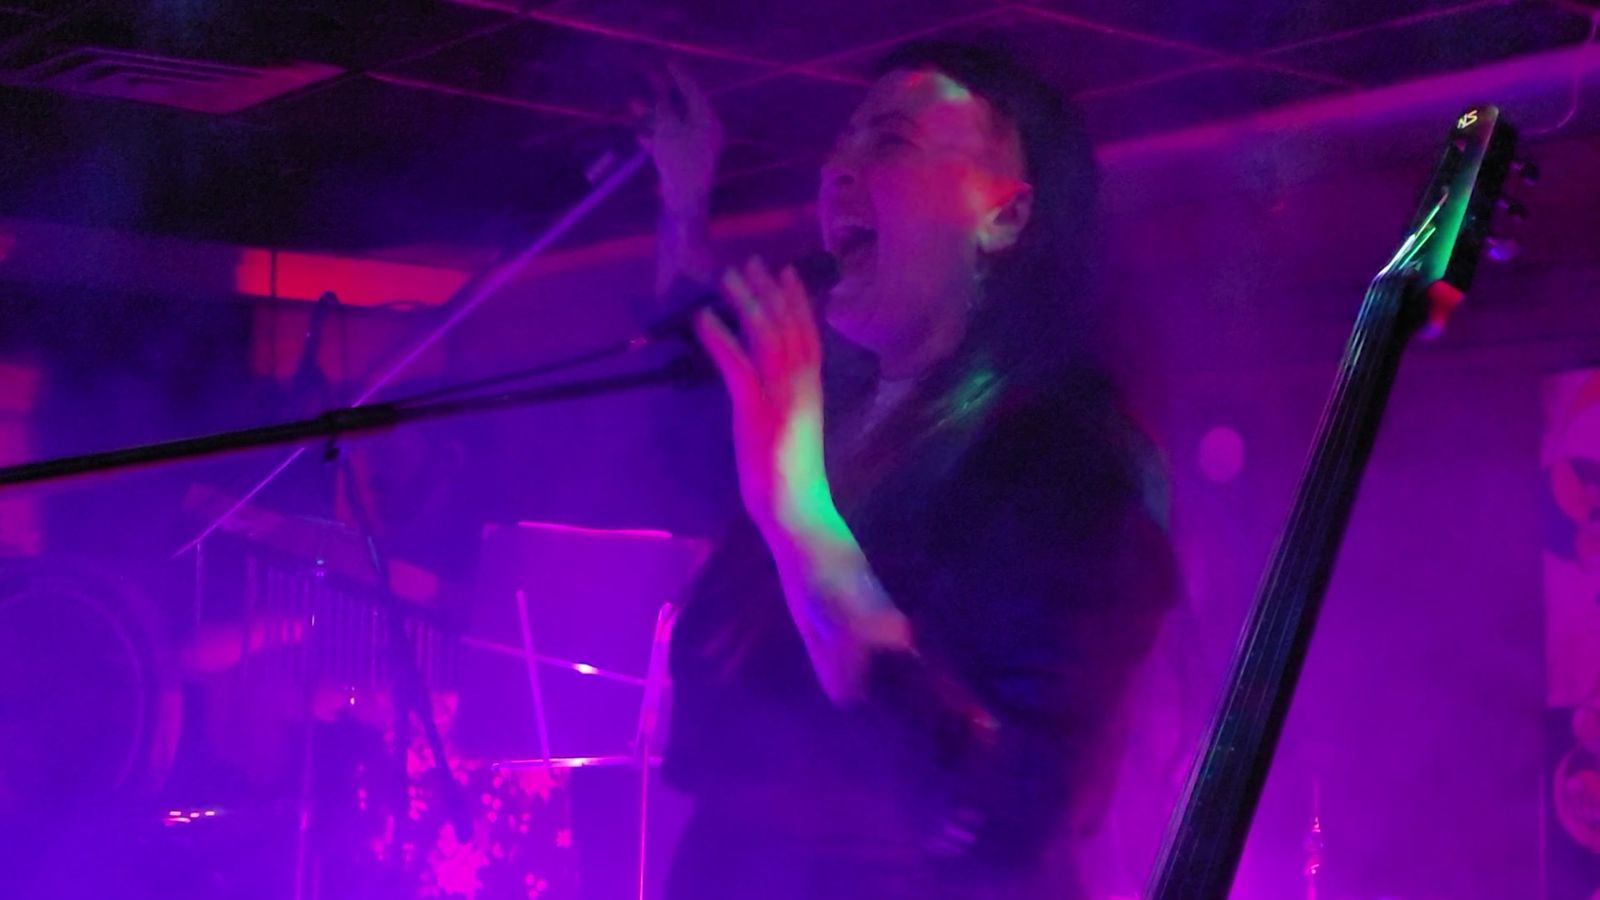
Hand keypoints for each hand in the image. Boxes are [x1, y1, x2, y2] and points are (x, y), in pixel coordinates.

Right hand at [632, 62, 721, 217]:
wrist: (685, 203)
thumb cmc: (680, 161)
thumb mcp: (668, 128)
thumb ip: (661, 104)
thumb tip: (656, 81)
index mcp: (708, 121)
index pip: (694, 92)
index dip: (680, 76)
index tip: (668, 62)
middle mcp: (705, 133)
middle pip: (682, 108)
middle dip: (661, 95)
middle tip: (648, 77)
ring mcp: (695, 150)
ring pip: (672, 126)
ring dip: (652, 116)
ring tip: (632, 104)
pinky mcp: (685, 165)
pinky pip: (668, 145)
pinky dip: (654, 138)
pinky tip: (640, 137)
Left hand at [693, 257, 835, 539]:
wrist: (797, 509)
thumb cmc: (792, 478)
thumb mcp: (791, 430)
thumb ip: (785, 403)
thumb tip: (769, 385)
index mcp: (812, 390)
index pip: (809, 334)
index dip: (798, 302)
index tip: (786, 273)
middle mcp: (801, 385)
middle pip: (788, 325)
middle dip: (769, 291)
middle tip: (752, 261)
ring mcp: (781, 395)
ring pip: (766, 336)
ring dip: (746, 302)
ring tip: (727, 277)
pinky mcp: (755, 410)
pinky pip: (737, 364)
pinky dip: (719, 338)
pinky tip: (704, 317)